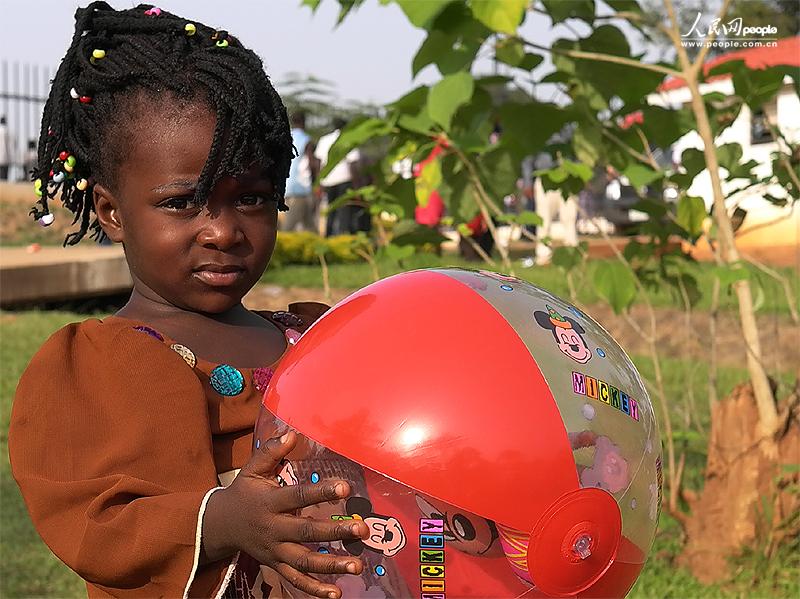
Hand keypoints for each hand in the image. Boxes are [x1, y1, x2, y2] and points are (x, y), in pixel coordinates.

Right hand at [202, 431, 368, 597]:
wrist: (219, 525)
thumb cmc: (243, 492)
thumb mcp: (252, 469)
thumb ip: (271, 451)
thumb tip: (292, 433)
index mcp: (269, 502)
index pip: (299, 497)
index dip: (321, 493)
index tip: (346, 488)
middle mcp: (273, 529)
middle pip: (306, 533)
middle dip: (334, 532)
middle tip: (361, 528)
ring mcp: (275, 551)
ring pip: (304, 562)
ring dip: (331, 565)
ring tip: (358, 564)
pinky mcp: (275, 565)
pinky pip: (295, 581)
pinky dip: (314, 590)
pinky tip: (336, 594)